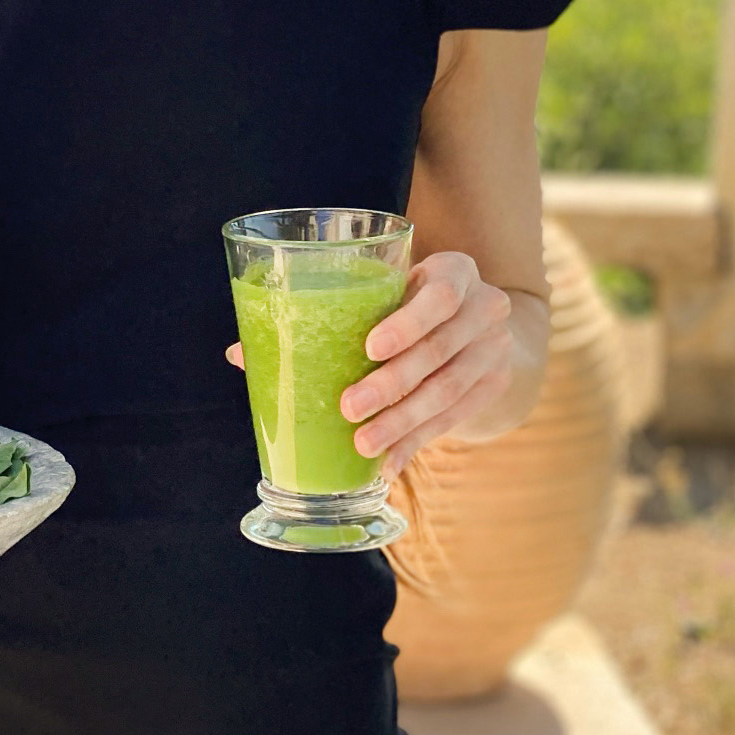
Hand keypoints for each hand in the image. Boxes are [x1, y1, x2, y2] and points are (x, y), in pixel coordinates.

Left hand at [223, 250, 514, 479]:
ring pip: (448, 392)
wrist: (476, 324)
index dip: (406, 322)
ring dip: (402, 423)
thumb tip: (240, 353)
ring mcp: (494, 349)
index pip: (439, 294)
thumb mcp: (380, 293)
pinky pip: (455, 421)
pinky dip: (417, 443)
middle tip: (348, 408)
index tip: (368, 348)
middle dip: (391, 385)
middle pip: (439, 351)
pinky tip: (388, 463)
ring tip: (363, 445)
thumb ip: (324, 312)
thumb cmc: (404, 301)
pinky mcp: (494, 387)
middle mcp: (485, 307)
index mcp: (454, 271)